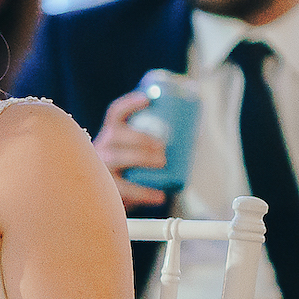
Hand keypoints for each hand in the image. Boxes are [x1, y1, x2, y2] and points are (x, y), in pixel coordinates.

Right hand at [94, 91, 168, 209]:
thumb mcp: (138, 153)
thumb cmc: (132, 171)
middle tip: (163, 147)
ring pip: (118, 158)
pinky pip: (124, 188)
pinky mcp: (107, 189)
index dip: (130, 104)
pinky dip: (144, 192)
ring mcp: (102, 168)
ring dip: (142, 158)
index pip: (116, 113)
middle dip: (142, 139)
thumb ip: (157, 143)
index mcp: (112, 134)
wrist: (113, 199)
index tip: (148, 99)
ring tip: (162, 164)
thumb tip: (196, 135)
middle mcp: (102, 147)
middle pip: (118, 135)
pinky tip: (160, 196)